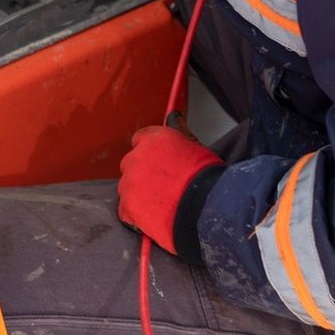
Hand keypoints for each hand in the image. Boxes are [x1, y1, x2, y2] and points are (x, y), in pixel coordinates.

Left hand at [117, 122, 222, 256]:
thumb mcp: (196, 146)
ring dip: (140, 194)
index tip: (158, 162)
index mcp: (154, 139)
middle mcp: (137, 158)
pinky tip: (155, 217)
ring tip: (162, 204)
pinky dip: (137, 215)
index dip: (150, 152)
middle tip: (163, 186)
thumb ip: (179, 133)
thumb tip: (174, 116)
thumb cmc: (207, 178)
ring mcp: (129, 183)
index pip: (140, 139)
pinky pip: (126, 210)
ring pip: (128, 187)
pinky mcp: (127, 207)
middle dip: (143, 173)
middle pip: (131, 163)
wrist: (206, 208)